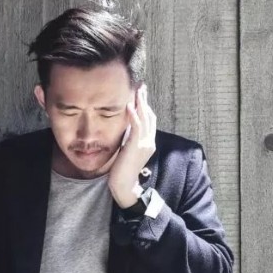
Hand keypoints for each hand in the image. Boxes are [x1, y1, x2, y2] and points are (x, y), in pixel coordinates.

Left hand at [108, 83, 156, 207]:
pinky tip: (129, 105)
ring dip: (141, 103)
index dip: (145, 106)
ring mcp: (145, 143)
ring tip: (137, 90)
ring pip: (145, 118)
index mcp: (148, 142)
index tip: (141, 94)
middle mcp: (149, 141)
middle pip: (149, 115)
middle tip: (141, 86)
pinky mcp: (137, 146)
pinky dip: (134, 115)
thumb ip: (130, 140)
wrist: (125, 186)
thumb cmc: (123, 171)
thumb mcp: (128, 151)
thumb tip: (126, 129)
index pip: (149, 120)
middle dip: (145, 100)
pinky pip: (137, 127)